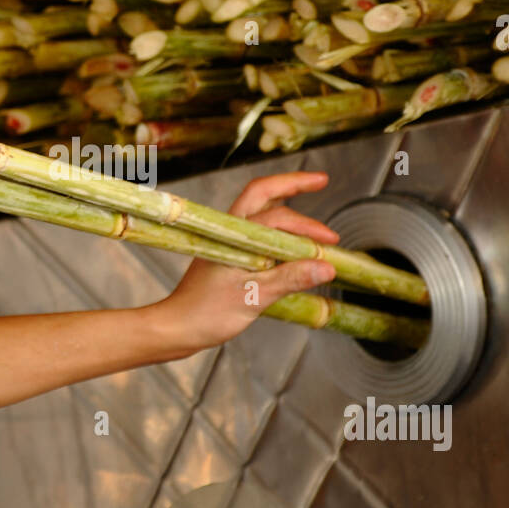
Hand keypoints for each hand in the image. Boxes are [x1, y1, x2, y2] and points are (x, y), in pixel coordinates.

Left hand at [153, 172, 339, 353]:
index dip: (307, 225)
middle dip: (293, 184)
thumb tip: (326, 267)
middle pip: (262, 193)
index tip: (331, 241)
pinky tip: (293, 240)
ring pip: (258, 209)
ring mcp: (228, 240)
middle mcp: (229, 230)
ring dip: (286, 205)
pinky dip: (277, 229)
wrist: (177, 327)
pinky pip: (257, 231)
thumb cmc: (206, 314)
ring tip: (310, 212)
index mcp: (232, 235)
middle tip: (322, 180)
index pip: (276, 218)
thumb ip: (290, 279)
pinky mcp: (229, 253)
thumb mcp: (254, 297)